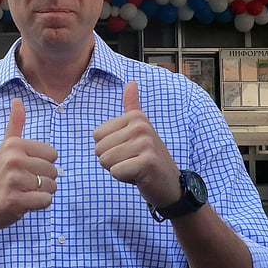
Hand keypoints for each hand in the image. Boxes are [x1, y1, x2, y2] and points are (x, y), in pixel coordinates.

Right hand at [0, 99, 57, 231]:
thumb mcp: (4, 148)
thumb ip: (15, 125)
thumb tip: (17, 100)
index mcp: (14, 144)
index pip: (52, 153)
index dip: (43, 165)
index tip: (24, 170)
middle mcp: (13, 159)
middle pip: (54, 171)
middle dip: (43, 181)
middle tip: (23, 184)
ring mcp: (13, 179)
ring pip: (51, 186)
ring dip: (41, 193)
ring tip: (22, 193)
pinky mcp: (14, 199)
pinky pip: (45, 200)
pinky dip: (38, 205)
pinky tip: (23, 203)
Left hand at [92, 82, 180, 208]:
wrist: (170, 184)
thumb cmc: (148, 158)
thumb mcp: (140, 130)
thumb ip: (132, 107)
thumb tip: (131, 82)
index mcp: (136, 117)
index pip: (97, 135)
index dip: (109, 148)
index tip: (129, 150)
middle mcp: (141, 126)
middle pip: (99, 148)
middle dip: (112, 160)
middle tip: (132, 161)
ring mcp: (146, 143)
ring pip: (105, 161)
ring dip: (118, 169)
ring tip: (135, 167)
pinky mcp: (147, 162)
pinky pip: (116, 171)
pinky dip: (124, 178)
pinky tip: (139, 176)